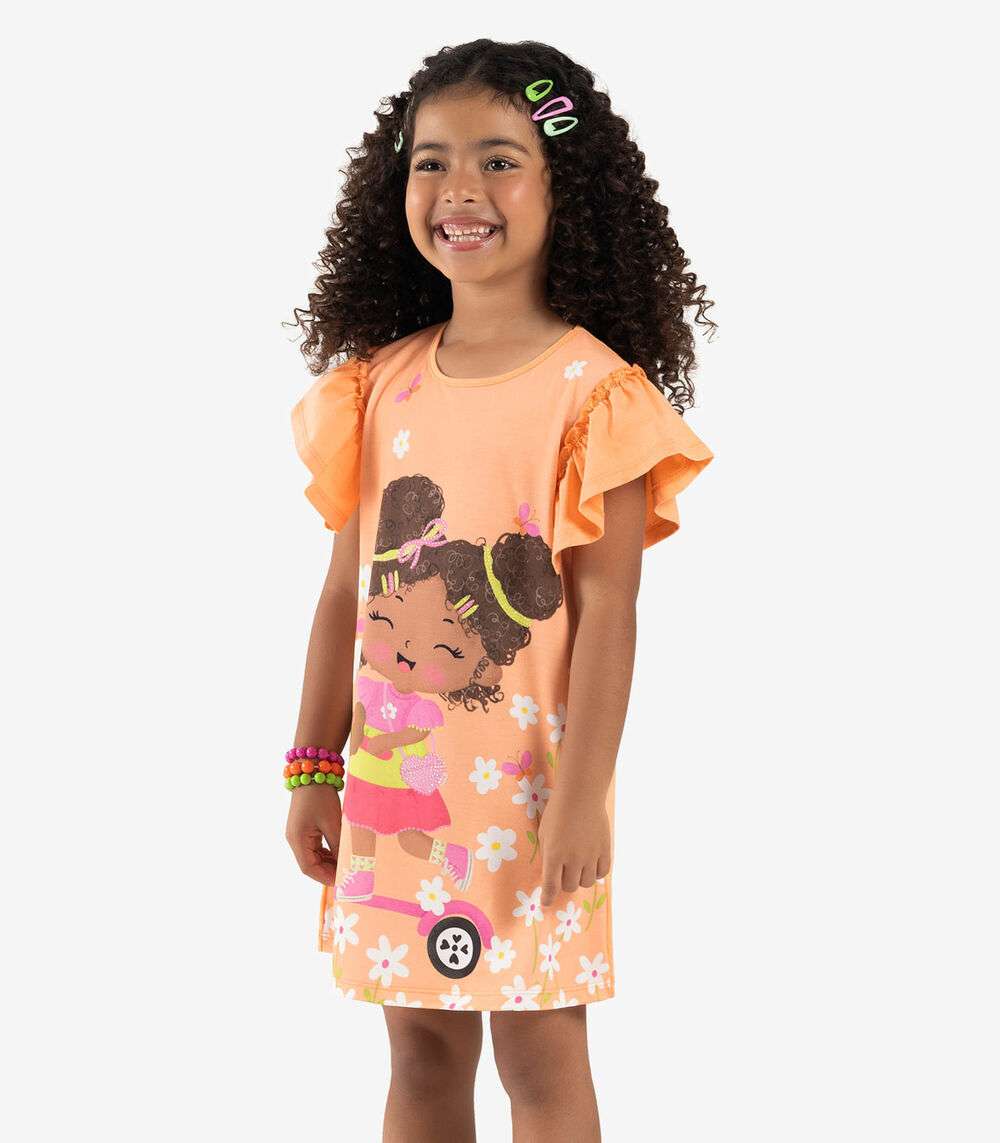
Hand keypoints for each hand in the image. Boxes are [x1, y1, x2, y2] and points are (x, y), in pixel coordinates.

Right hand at [285, 784, 341, 885]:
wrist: (313, 770)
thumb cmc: (321, 797)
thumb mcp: (332, 823)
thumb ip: (338, 846)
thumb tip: (345, 865)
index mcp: (297, 839)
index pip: (308, 868)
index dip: (325, 877)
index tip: (342, 883)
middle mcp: (295, 838)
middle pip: (310, 864)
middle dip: (328, 871)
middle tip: (348, 875)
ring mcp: (299, 833)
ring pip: (313, 856)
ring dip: (329, 862)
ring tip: (346, 866)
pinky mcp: (305, 827)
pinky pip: (315, 846)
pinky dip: (327, 852)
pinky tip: (340, 853)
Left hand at [537, 791, 611, 907]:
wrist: (581, 794)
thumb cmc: (558, 811)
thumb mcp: (544, 832)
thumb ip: (547, 854)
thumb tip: (551, 872)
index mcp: (553, 855)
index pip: (551, 886)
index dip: (548, 898)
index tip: (546, 903)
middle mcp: (572, 859)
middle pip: (569, 886)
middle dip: (564, 883)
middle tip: (563, 874)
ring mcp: (590, 856)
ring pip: (586, 882)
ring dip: (580, 878)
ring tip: (577, 867)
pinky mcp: (604, 850)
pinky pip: (602, 873)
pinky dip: (595, 873)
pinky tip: (591, 864)